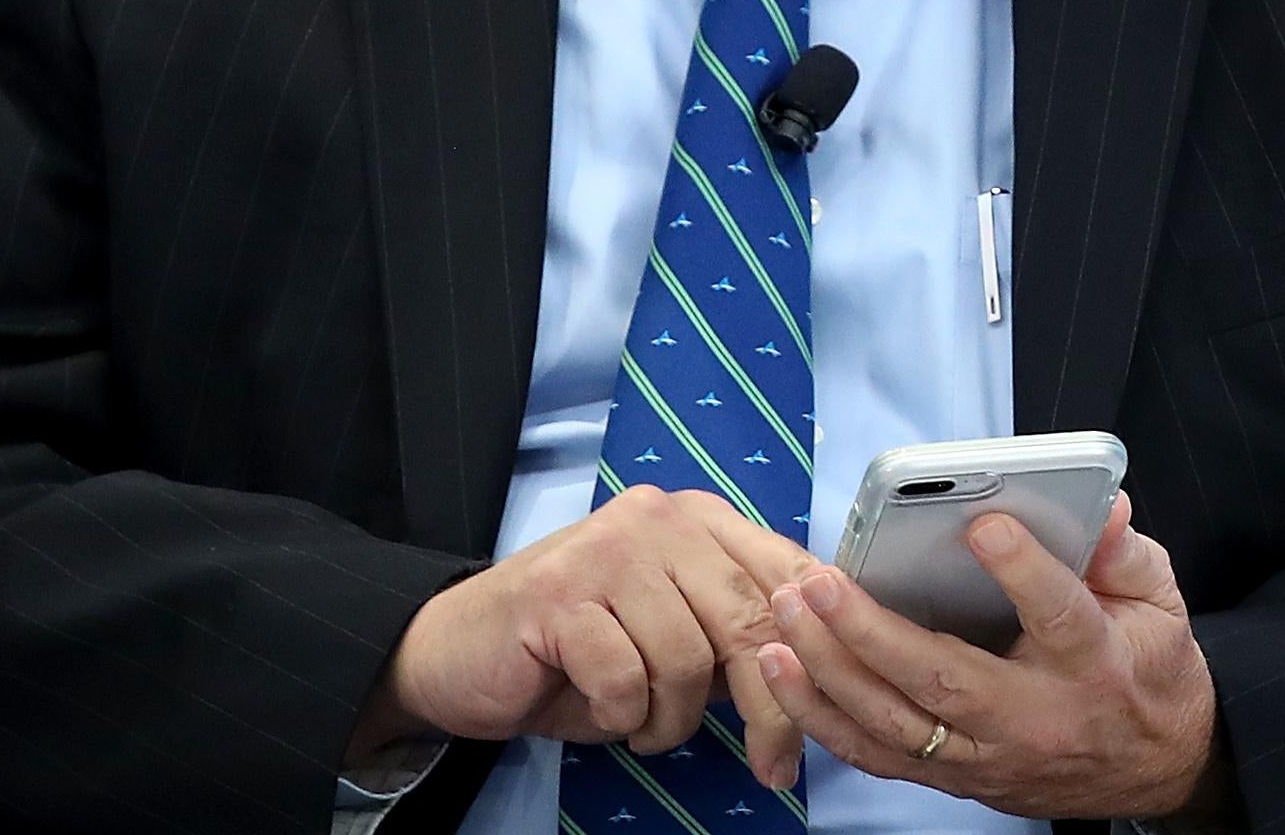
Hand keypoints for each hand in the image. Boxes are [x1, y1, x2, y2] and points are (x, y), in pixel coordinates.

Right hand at [350, 486, 821, 785]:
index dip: (818, 653)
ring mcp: (606, 550)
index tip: (824, 722)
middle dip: (769, 709)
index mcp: (697, 519)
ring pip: (688, 660)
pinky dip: (621, 717)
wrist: (459, 653)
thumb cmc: (576, 651)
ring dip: (671, 719)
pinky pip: (626, 681)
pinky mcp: (559, 595)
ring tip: (641, 723)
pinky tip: (599, 709)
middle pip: (751, 620)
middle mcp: (657, 517)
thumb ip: (737, 633)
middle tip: (770, 767)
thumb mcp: (674, 636)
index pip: (790, 574)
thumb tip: (825, 670)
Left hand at [755, 491, 1223, 820]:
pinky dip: (822, 717)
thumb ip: (1125, 552)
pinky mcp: (957, 778)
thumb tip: (1101, 504)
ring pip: (897, 726)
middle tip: (819, 580)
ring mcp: (989, 758)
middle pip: (947, 681)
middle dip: (873, 631)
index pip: (1058, 616)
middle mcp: (1035, 718)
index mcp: (1094, 664)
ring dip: (830, 671)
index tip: (983, 524)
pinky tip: (780, 667)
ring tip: (784, 613)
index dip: (1022, 571)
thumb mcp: (1159, 603)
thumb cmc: (1149, 669)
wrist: (1159, 769)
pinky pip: (878, 755)